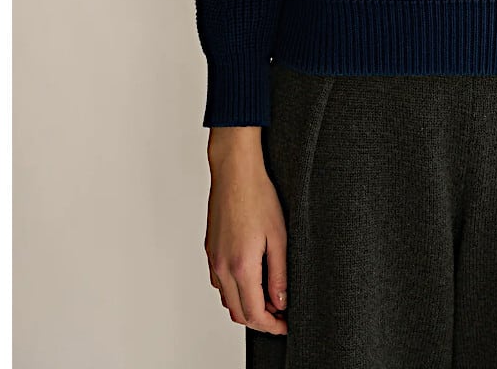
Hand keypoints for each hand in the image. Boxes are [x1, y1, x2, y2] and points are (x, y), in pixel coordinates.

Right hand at [204, 148, 289, 333]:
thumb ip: (280, 274)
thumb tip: (282, 302)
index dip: (272, 325)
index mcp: (241, 266)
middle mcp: (222, 267)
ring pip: (227, 299)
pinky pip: (220, 282)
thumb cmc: (258, 196)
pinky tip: (252, 277)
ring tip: (270, 295)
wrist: (235, 171)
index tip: (285, 324)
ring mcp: (213, 259)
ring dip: (247, 305)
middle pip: (238, 313)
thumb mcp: (279, 236)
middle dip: (261, 320)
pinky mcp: (210, 250)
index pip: (254, 314)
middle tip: (281, 313)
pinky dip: (236, 289)